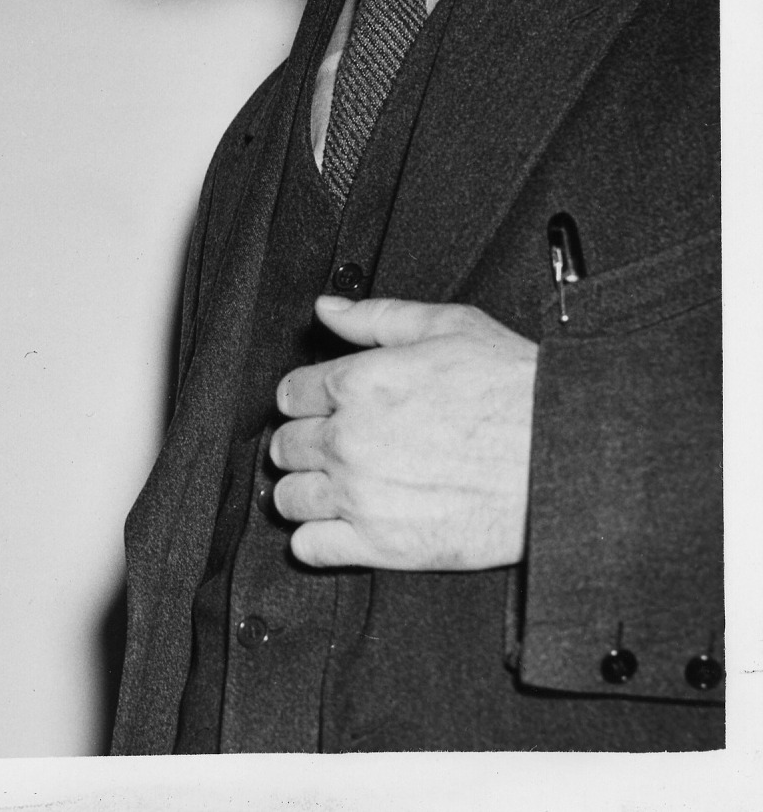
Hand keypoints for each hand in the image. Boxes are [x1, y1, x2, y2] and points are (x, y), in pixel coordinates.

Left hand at [268, 296, 535, 569]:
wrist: (569, 458)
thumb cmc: (519, 390)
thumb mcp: (451, 327)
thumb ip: (377, 316)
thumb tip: (327, 307)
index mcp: (358, 383)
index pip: (289, 393)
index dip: (306, 399)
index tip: (323, 408)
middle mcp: (349, 439)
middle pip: (285, 445)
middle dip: (304, 443)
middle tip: (333, 447)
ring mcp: (361, 495)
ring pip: (287, 497)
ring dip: (303, 491)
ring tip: (332, 487)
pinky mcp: (383, 546)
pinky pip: (310, 548)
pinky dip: (314, 539)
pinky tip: (337, 527)